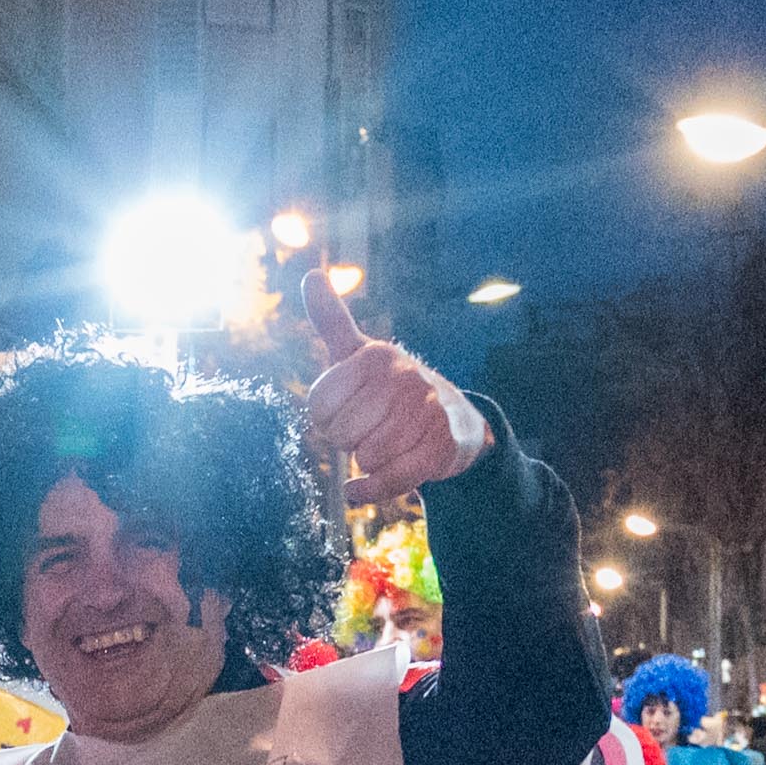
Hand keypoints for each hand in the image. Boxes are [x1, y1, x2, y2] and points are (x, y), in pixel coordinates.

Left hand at [298, 278, 487, 503]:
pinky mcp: (441, 446)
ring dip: (368, 462)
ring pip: (367, 457)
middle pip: (342, 433)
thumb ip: (332, 320)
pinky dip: (373, 489)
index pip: (320, 404)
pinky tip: (367, 485)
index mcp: (376, 356)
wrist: (454, 421)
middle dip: (348, 441)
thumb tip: (311, 275)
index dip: (326, 418)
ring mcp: (427, 411)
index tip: (347, 410)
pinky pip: (391, 480)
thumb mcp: (360, 354)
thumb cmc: (392, 388)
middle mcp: (404, 377)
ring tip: (386, 444)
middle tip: (369, 429)